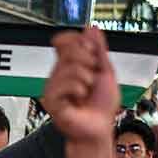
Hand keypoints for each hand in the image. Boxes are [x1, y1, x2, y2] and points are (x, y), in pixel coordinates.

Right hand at [43, 27, 120, 143]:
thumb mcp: (106, 71)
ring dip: (85, 79)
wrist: (98, 128)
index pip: (66, 40)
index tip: (92, 54)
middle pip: (69, 50)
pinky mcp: (51, 101)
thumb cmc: (101, 106)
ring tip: (86, 92)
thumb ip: (99, 49)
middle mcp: (59, 74)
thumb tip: (91, 28)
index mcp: (70, 65)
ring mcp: (53, 87)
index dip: (80, 42)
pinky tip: (78, 99)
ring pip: (68, 67)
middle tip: (92, 78)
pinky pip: (63, 85)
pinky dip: (77, 90)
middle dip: (88, 61)